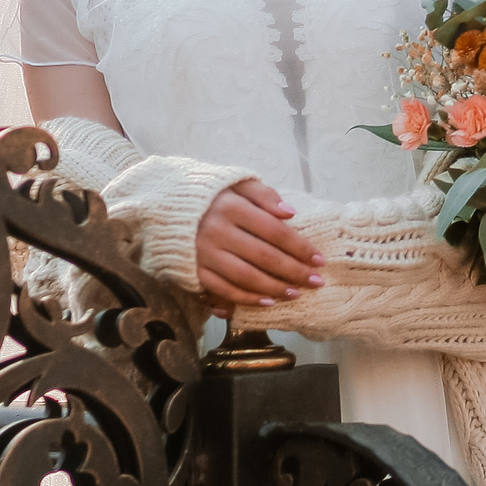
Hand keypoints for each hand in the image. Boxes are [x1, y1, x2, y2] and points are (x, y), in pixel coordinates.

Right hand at [195, 180, 323, 306]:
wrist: (167, 207)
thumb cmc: (211, 196)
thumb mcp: (237, 183)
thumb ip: (264, 194)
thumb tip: (290, 212)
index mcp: (231, 206)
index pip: (274, 230)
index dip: (300, 247)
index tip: (319, 260)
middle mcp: (217, 231)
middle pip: (264, 256)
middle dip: (294, 271)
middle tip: (315, 282)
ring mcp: (204, 253)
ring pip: (246, 276)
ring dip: (274, 288)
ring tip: (295, 293)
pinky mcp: (194, 270)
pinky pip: (224, 289)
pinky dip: (247, 298)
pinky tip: (267, 301)